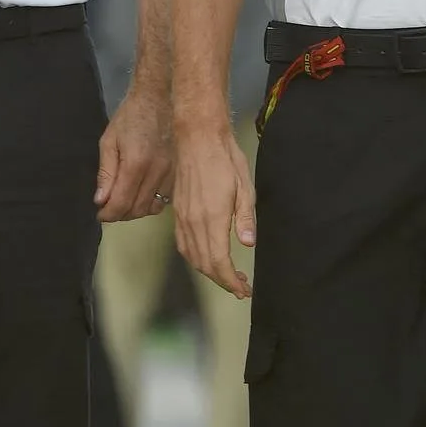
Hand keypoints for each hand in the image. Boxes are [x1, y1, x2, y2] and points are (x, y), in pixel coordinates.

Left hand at [94, 86, 173, 223]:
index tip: (100, 214)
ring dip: (136, 211)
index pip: (122, 202)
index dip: (108, 214)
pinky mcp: (179, 173)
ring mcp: (172, 174)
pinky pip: (165, 200)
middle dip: (120, 214)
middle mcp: (157, 172)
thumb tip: (101, 200)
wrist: (159, 99)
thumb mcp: (109, 141)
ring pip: (152, 207)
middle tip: (109, 208)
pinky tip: (141, 195)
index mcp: (137, 163)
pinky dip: (151, 203)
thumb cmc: (130, 117)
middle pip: (137, 209)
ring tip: (124, 202)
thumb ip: (106, 173)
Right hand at [173, 126, 254, 298]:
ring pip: (191, 256)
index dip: (230, 281)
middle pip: (204, 264)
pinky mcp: (177, 211)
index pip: (219, 261)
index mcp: (213, 217)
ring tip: (226, 276)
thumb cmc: (226, 159)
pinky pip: (182, 243)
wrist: (197, 137)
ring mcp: (182, 217)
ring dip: (208, 271)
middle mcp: (194, 221)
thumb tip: (248, 244)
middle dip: (222, 281)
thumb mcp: (244, 187)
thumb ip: (246, 218)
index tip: (243, 289)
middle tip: (240, 287)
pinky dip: (194, 258)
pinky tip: (205, 258)